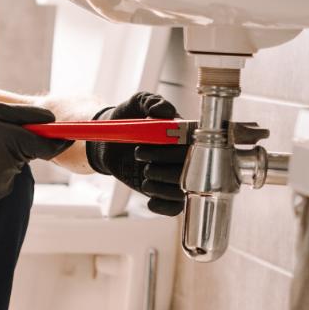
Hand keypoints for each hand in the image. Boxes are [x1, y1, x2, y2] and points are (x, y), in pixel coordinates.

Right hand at [0, 101, 71, 205]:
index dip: (58, 141)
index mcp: (10, 140)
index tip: (67, 136)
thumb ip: (23, 116)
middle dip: (21, 145)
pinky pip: (6, 178)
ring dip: (6, 158)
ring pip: (16, 166)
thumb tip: (52, 121)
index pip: (47, 146)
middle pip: (30, 154)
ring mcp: (1, 182)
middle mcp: (8, 165)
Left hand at [85, 91, 186, 216]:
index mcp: (188, 134)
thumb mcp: (138, 103)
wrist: (109, 140)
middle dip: (164, 162)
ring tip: (144, 173)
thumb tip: (165, 112)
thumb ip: (151, 102)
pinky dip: (162, 205)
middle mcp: (188, 156)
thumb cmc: (129, 117)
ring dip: (161, 185)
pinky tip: (149, 200)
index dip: (183, 146)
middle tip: (139, 152)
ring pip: (183, 190)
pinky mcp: (165, 193)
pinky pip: (174, 208)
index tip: (163, 141)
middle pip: (191, 168)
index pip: (199, 144)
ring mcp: (177, 176)